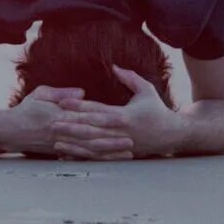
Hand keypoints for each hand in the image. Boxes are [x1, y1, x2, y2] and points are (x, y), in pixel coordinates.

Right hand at [3, 85, 120, 158]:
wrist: (9, 131)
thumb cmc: (25, 110)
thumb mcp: (40, 93)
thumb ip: (61, 93)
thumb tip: (82, 93)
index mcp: (58, 114)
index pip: (86, 117)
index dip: (105, 119)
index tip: (122, 119)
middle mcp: (62, 131)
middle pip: (92, 136)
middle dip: (113, 139)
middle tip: (132, 140)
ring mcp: (62, 144)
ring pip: (90, 150)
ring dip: (109, 153)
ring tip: (126, 153)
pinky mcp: (60, 153)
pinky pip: (82, 158)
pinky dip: (97, 160)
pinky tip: (109, 162)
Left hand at [55, 66, 187, 158]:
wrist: (173, 135)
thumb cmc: (158, 110)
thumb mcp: (146, 90)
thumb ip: (130, 77)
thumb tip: (113, 66)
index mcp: (125, 116)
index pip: (97, 110)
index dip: (79, 106)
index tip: (62, 102)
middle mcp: (121, 133)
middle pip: (92, 130)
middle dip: (71, 126)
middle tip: (51, 123)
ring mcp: (119, 146)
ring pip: (93, 146)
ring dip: (74, 144)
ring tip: (56, 140)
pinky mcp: (120, 155)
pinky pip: (98, 158)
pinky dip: (83, 157)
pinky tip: (69, 155)